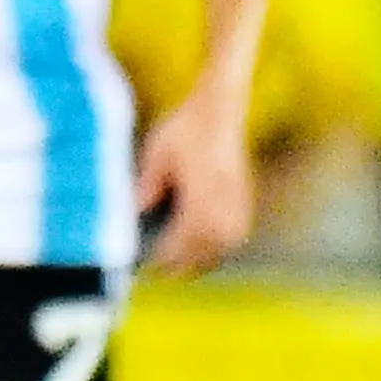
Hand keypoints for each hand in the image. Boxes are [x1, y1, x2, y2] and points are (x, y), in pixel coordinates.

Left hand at [134, 87, 253, 272]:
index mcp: (202, 191)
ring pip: (224, 245)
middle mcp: (224, 201)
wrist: (220, 107)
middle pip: (206, 248)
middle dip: (184, 264)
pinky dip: (220, 246)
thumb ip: (148, 184)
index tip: (150, 267)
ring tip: (182, 267)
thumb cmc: (185, 127)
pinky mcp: (244, 197)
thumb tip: (135, 214)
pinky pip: (236, 233)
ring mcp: (238, 200)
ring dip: (204, 259)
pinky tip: (205, 249)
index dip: (167, 257)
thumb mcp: (157, 152)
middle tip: (161, 273)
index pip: (185, 238)